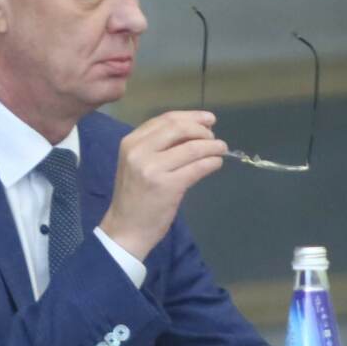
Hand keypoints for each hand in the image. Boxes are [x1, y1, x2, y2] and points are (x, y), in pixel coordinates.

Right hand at [99, 111, 229, 260]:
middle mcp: (139, 151)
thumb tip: (193, 132)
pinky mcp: (167, 186)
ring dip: (212, 146)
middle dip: (202, 130)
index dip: (191, 117)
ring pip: (192, 147)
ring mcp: (152, 169)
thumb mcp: (137, 164)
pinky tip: (216, 163)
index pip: (165, 119)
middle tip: (214, 138)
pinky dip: (212, 162)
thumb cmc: (134, 196)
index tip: (208, 120)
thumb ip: (158, 146)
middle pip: (179, 128)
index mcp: (131, 142)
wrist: (125, 229)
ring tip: (221, 149)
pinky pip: (197, 167)